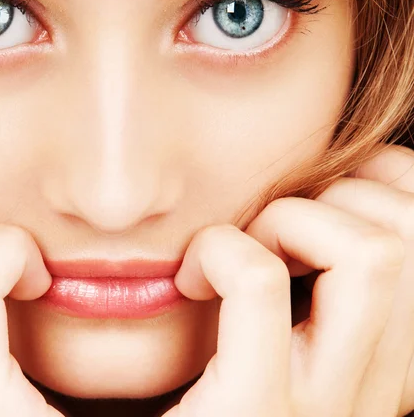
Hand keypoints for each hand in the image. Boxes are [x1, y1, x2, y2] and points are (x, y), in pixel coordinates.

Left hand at [166, 143, 413, 416]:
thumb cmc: (210, 411)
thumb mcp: (287, 353)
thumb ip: (315, 301)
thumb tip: (307, 214)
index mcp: (379, 374)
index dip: (383, 189)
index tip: (314, 199)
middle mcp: (371, 399)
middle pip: (410, 245)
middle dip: (337, 196)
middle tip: (272, 227)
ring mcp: (322, 412)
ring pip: (371, 257)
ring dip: (292, 219)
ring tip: (240, 248)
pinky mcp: (255, 414)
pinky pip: (262, 282)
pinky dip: (221, 251)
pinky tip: (190, 281)